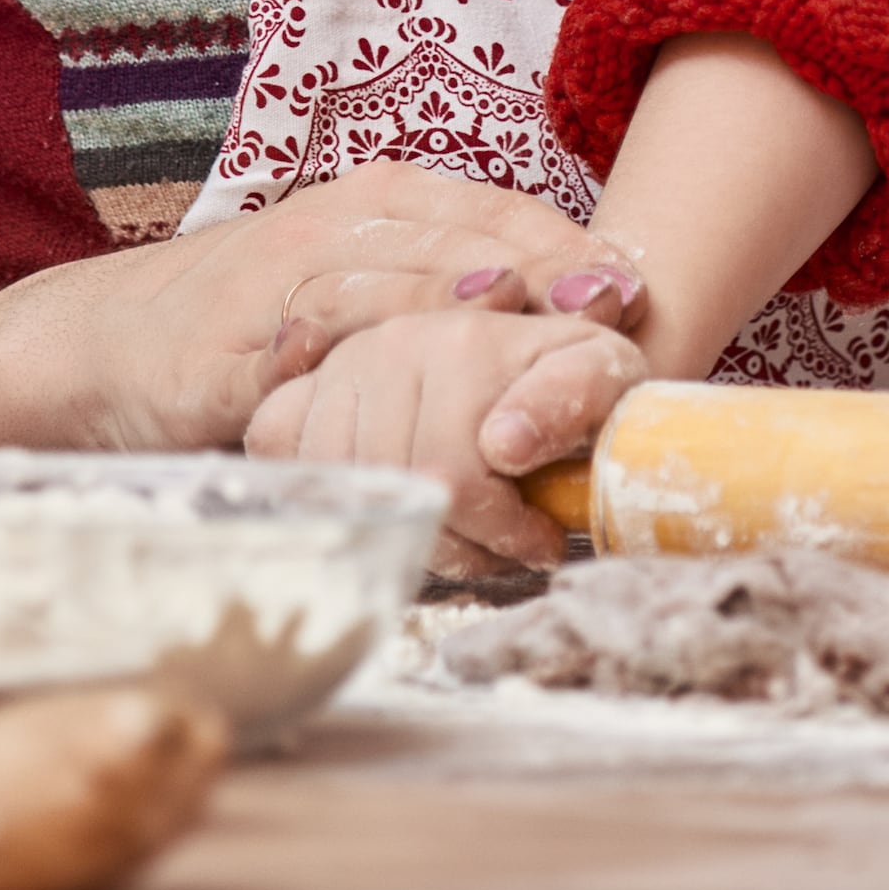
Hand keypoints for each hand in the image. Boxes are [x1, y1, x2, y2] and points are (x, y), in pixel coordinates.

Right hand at [0, 167, 640, 454]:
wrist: (97, 347)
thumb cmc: (238, 325)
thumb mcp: (347, 296)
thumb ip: (431, 301)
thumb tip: (549, 338)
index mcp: (376, 204)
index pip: (497, 212)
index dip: (570, 244)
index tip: (636, 280)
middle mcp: (340, 223)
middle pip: (466, 232)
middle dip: (549, 262)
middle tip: (620, 297)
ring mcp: (290, 274)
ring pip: (401, 265)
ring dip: (478, 287)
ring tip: (546, 306)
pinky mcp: (244, 337)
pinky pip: (322, 324)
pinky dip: (381, 328)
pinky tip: (423, 342)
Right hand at [245, 305, 646, 577]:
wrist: (530, 352)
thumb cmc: (572, 378)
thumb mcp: (605, 378)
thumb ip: (570, 398)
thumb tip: (502, 443)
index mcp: (465, 343)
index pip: (454, 479)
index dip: (502, 531)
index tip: (541, 539)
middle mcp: (391, 345)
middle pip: (400, 492)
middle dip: (464, 543)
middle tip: (503, 545)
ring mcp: (342, 368)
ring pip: (348, 489)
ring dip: (406, 530)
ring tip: (460, 527)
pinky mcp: (304, 390)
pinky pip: (283, 453)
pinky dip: (330, 492)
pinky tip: (389, 499)